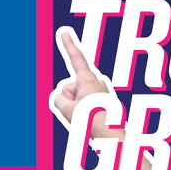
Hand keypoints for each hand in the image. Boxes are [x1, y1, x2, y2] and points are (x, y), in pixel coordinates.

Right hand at [48, 27, 120, 145]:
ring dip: (76, 109)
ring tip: (87, 119)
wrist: (112, 138)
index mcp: (88, 80)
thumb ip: (58, 99)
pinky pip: (83, 105)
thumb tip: (63, 99)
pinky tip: (90, 122)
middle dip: (69, 100)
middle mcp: (96, 83)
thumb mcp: (67, 110)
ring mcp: (100, 93)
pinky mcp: (102, 103)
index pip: (75, 58)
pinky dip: (82, 113)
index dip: (68, 45)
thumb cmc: (92, 122)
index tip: (63, 32)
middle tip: (80, 114)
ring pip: (76, 98)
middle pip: (69, 88)